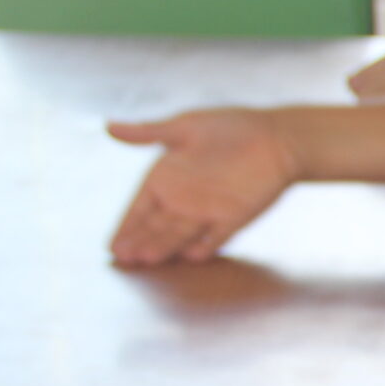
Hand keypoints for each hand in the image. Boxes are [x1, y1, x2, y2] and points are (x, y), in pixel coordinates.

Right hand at [106, 108, 299, 264]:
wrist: (277, 136)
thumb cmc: (229, 126)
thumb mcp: (184, 127)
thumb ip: (148, 133)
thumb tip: (107, 126)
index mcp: (165, 178)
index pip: (140, 209)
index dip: (126, 227)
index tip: (111, 246)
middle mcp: (183, 199)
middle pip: (156, 227)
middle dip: (140, 242)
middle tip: (122, 259)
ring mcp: (209, 210)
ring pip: (181, 234)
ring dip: (166, 246)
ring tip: (146, 259)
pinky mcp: (236, 217)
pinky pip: (218, 236)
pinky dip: (208, 245)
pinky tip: (192, 256)